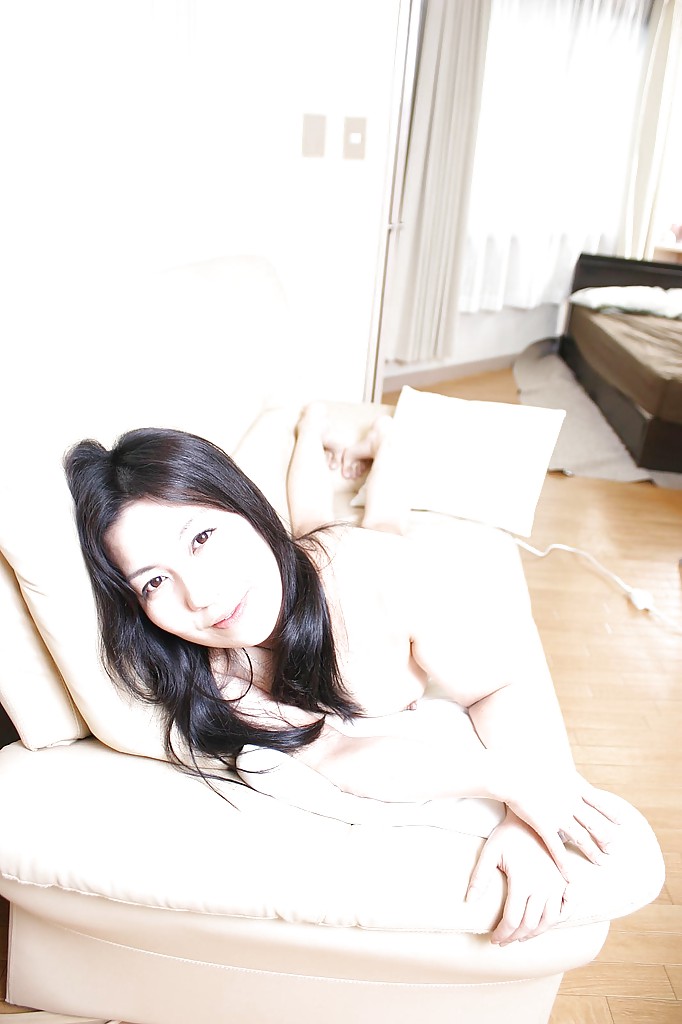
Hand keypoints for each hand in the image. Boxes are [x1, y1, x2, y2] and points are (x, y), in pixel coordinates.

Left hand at [467, 809, 569, 943]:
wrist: (533, 817)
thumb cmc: (509, 835)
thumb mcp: (490, 851)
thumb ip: (479, 877)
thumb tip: (469, 901)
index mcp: (523, 881)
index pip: (512, 920)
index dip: (502, 933)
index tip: (493, 939)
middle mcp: (543, 886)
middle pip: (530, 925)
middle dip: (515, 937)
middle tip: (504, 941)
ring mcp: (557, 885)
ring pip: (549, 921)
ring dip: (534, 933)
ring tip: (521, 936)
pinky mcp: (565, 881)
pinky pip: (566, 909)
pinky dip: (556, 921)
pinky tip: (544, 924)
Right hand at [492, 759, 621, 880]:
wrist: (512, 773)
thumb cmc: (526, 764)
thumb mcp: (551, 764)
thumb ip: (559, 771)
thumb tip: (563, 768)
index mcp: (574, 785)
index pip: (598, 801)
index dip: (610, 813)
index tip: (621, 822)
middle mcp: (571, 802)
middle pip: (593, 823)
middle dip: (605, 837)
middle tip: (612, 849)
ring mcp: (559, 815)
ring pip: (581, 838)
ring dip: (592, 851)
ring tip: (601, 862)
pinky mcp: (544, 825)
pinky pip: (558, 848)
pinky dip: (565, 864)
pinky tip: (570, 876)